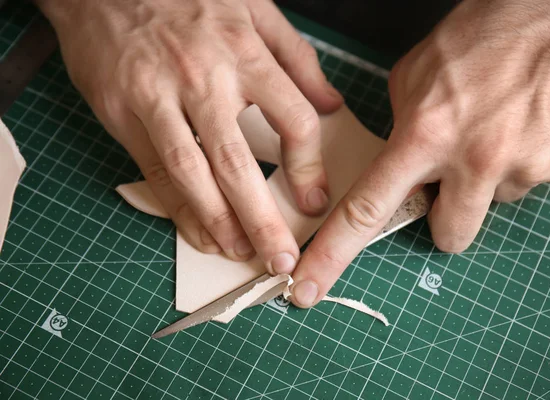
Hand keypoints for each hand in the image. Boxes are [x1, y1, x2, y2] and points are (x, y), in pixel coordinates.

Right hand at [35, 0, 342, 270]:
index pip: (292, 119)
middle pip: (238, 162)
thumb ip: (296, 57)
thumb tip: (331, 103)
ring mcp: (158, 98)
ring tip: (240, 254)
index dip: (307, 167)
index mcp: (244, 51)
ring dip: (218, 222)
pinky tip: (199, 232)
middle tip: (280, 257)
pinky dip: (178, 208)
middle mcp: (203, 78)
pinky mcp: (122, 113)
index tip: (314, 201)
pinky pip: (156, 170)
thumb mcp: (254, 7)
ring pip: (193, 174)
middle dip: (261, 218)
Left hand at [290, 0, 549, 306]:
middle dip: (445, 214)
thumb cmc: (483, 33)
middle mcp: (477, 161)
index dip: (333, 255)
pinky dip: (520, 161)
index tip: (307, 288)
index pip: (367, 210)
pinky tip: (522, 124)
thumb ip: (401, 131)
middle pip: (448, 236)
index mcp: (426, 136)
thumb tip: (400, 166)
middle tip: (451, 174)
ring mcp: (525, 168)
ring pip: (492, 205)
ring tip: (494, 130)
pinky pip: (528, 183)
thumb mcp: (415, 76)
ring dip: (486, 181)